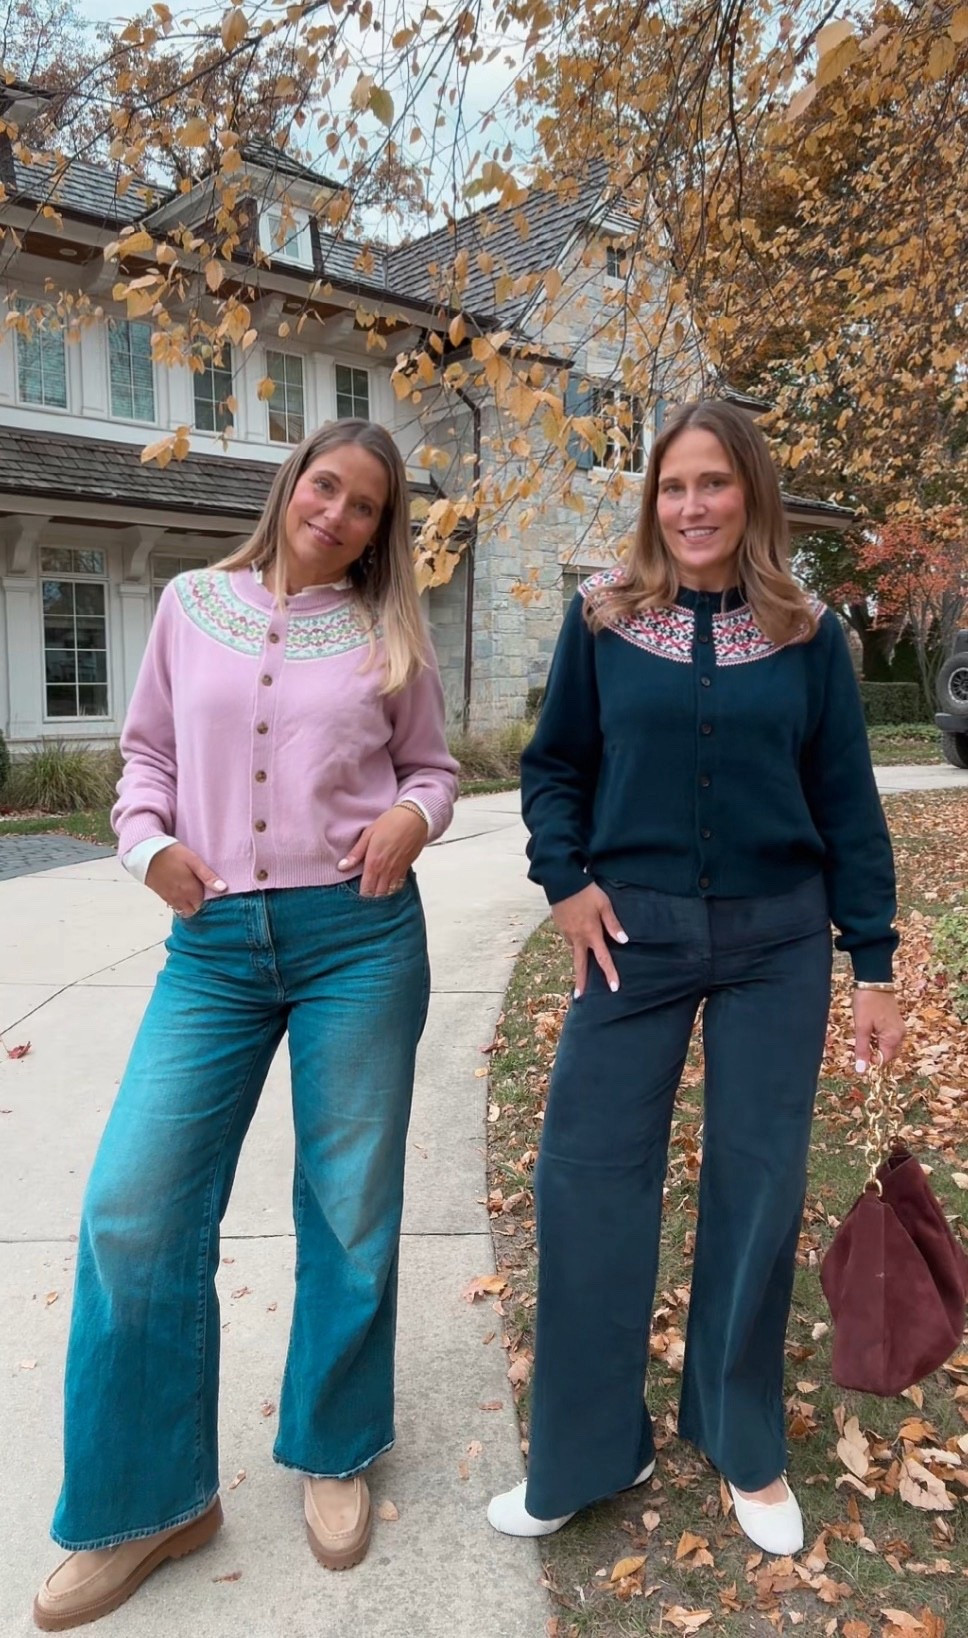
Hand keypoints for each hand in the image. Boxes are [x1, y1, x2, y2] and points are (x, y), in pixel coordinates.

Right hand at [145, 844, 226, 915]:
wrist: (146, 853)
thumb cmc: (172, 854)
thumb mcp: (193, 861)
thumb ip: (207, 876)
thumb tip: (223, 888)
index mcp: (190, 891)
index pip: (203, 906)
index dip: (207, 900)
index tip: (209, 892)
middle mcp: (180, 898)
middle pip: (193, 910)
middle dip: (197, 905)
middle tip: (201, 892)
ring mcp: (169, 898)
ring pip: (182, 909)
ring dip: (187, 905)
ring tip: (191, 892)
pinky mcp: (161, 895)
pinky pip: (172, 905)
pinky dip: (178, 902)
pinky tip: (180, 891)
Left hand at [338, 805, 428, 896]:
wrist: (414, 819)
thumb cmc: (391, 823)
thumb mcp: (368, 834)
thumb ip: (355, 853)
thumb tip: (341, 867)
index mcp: (374, 863)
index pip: (366, 889)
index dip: (362, 893)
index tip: (358, 890)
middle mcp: (386, 871)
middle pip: (378, 894)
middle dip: (371, 895)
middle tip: (366, 889)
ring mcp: (397, 871)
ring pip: (389, 892)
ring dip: (382, 893)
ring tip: (376, 888)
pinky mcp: (406, 868)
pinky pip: (399, 885)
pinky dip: (392, 888)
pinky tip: (388, 883)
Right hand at [551, 882, 627, 996]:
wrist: (561, 882)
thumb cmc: (586, 892)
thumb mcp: (604, 905)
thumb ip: (613, 924)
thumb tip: (624, 941)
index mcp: (591, 933)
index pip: (602, 958)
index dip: (609, 973)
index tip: (613, 988)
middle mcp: (577, 937)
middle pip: (579, 964)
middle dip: (580, 981)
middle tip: (578, 997)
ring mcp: (567, 933)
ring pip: (574, 951)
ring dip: (578, 960)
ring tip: (581, 968)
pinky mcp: (560, 927)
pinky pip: (569, 940)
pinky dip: (574, 944)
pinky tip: (577, 938)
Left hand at [853, 989, 904, 1071]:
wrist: (874, 980)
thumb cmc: (867, 1003)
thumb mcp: (861, 1027)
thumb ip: (862, 1050)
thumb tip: (862, 1071)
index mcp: (893, 1038)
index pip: (884, 1061)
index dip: (871, 1060)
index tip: (860, 1050)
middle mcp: (900, 1035)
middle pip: (887, 1055)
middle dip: (874, 1053)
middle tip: (861, 1039)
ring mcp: (899, 1028)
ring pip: (887, 1046)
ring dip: (875, 1045)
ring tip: (865, 1031)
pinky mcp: (895, 1022)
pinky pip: (888, 1037)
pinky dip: (878, 1037)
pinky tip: (869, 1027)